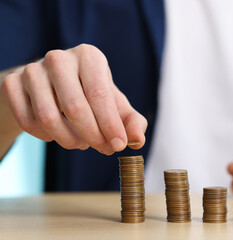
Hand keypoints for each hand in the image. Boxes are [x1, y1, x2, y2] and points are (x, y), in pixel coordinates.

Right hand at [1, 44, 146, 154]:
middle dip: (93, 136)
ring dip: (69, 140)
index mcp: (89, 56)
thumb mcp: (114, 104)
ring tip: (82, 142)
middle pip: (75, 108)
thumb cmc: (89, 94)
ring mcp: (32, 70)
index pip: (99, 95)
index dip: (110, 125)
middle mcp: (59, 58)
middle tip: (103, 149)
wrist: (51, 85)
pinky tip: (58, 135)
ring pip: (48, 118)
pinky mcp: (12, 84)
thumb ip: (131, 121)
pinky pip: (28, 122)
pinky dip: (46, 137)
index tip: (119, 146)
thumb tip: (138, 140)